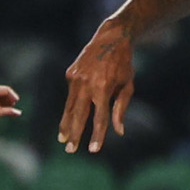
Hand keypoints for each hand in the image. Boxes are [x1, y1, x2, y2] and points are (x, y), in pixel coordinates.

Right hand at [60, 22, 135, 149]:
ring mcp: (76, 79)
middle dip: (74, 134)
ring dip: (66, 124)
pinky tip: (67, 120)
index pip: (99, 118)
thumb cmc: (123, 64)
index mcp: (103, 88)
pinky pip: (70, 95)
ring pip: (69, 107)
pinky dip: (69, 108)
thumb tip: (118, 132)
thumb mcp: (127, 86)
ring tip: (62, 139)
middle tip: (70, 150)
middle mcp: (87, 84)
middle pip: (79, 115)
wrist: (110, 39)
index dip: (97, 135)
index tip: (93, 150)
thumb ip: (121, 109)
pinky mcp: (70, 74)